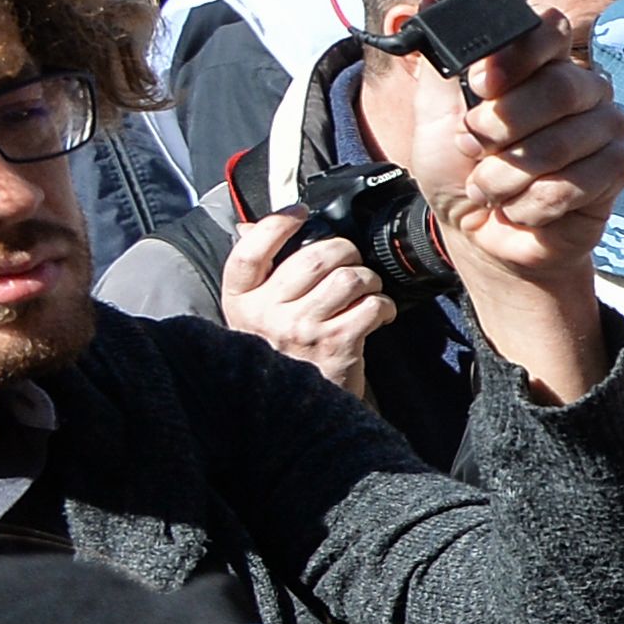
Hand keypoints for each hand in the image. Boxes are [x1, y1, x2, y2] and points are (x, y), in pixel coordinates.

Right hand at [219, 206, 388, 393]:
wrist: (299, 410)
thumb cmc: (282, 353)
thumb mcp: (255, 314)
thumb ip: (256, 271)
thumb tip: (250, 225)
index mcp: (240, 300)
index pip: (249, 250)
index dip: (276, 224)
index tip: (299, 213)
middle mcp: (266, 314)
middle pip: (314, 257)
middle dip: (344, 250)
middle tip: (350, 261)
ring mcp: (301, 329)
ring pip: (348, 278)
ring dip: (367, 278)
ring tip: (366, 289)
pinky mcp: (336, 344)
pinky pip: (371, 305)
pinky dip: (383, 305)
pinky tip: (377, 314)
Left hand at [359, 12, 623, 401]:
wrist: (481, 236)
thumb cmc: (461, 172)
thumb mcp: (433, 115)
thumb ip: (440, 63)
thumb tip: (425, 0)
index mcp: (538, 63)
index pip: (548, 31)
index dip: (516, 56)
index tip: (480, 82)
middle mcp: (580, 87)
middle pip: (560, 87)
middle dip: (505, 124)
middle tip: (474, 145)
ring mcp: (604, 128)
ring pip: (566, 140)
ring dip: (510, 174)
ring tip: (490, 188)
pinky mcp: (616, 171)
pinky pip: (576, 182)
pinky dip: (534, 203)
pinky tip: (521, 209)